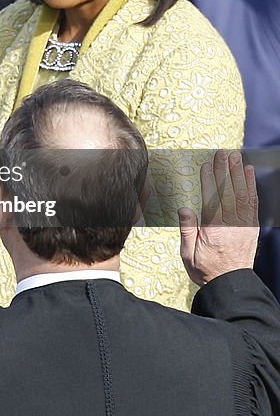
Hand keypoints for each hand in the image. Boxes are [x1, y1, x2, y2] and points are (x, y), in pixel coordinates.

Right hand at [178, 150, 258, 285]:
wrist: (231, 283)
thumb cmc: (205, 269)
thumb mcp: (188, 254)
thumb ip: (187, 231)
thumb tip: (184, 209)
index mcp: (213, 231)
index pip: (211, 200)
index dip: (208, 181)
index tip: (205, 165)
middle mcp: (232, 225)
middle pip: (228, 192)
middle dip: (225, 171)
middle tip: (223, 153)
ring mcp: (244, 225)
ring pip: (242, 194)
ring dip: (239, 174)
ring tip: (236, 157)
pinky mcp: (251, 226)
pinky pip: (252, 202)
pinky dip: (250, 186)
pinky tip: (248, 173)